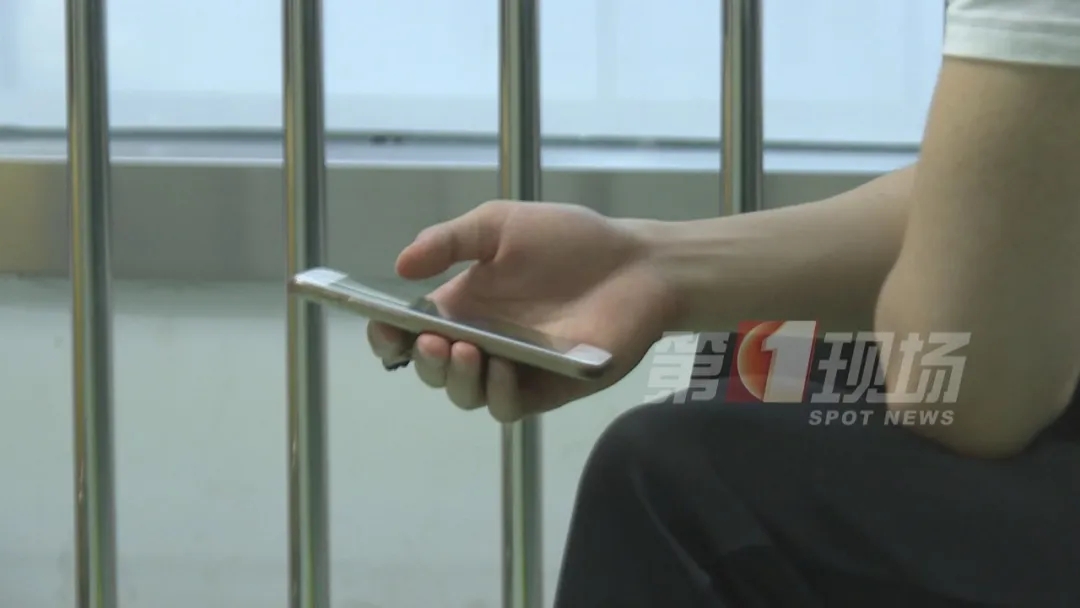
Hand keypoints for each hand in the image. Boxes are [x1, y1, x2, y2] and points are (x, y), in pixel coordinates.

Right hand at [367, 200, 676, 421]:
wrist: (636, 263)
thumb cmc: (571, 241)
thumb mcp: (500, 225)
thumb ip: (450, 241)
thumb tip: (400, 266)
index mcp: (464, 306)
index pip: (411, 332)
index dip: (389, 336)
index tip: (382, 327)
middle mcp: (482, 341)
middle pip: (432, 370)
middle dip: (421, 361)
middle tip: (432, 340)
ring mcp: (513, 369)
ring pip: (465, 394)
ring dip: (454, 379)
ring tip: (465, 350)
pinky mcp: (547, 389)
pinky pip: (508, 406)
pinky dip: (496, 393)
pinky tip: (500, 366)